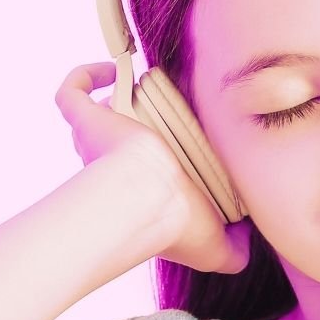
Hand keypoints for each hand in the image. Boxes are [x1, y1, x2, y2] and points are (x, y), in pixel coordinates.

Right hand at [55, 60, 251, 274]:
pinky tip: (113, 69)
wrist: (148, 199)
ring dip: (116, 98)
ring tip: (149, 83)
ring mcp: (97, 141)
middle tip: (175, 106)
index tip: (192, 143)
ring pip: (97, 115)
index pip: (149, 169)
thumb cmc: (176, 225)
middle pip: (122, 139)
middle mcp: (113, 166)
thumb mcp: (217, 249)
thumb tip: (248, 237)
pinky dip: (86, 76)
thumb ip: (236, 250)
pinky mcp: (86, 120)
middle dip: (141, 123)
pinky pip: (71, 93)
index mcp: (143, 190)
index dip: (165, 157)